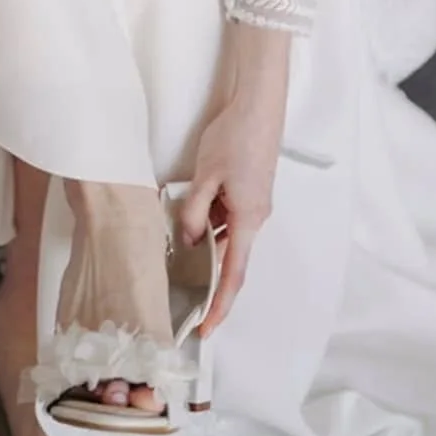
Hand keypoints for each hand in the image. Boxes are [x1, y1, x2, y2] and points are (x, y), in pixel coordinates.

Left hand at [178, 24, 290, 333]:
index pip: (233, 275)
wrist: (258, 104)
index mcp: (248, 219)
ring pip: (227, 234)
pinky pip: (229, 217)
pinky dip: (211, 222)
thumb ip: (195, 213)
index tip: (205, 331)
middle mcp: (256, 217)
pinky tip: (191, 213)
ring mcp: (255, 203)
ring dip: (206, 242)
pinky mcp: (251, 190)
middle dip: (207, 276)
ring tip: (177, 245)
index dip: (219, 306)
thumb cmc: (234, 138)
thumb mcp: (205, 176)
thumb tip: (189, 243)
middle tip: (180, 294)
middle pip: (230, 256)